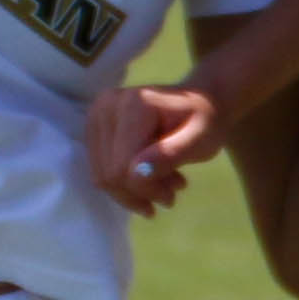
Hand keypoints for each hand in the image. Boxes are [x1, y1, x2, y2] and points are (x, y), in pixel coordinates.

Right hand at [83, 79, 228, 218]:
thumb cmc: (205, 121)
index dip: (146, 190)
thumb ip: (170, 155)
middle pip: (109, 173)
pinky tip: (151, 179)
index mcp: (133, 104)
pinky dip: (125, 184)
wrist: (199, 103)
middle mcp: (106, 105)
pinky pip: (100, 171)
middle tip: (169, 196)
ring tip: (164, 187)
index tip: (172, 197)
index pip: (124, 165)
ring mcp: (96, 115)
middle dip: (140, 194)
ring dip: (133, 192)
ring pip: (102, 176)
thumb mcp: (201, 140)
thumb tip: (136, 174)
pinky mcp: (93, 128)